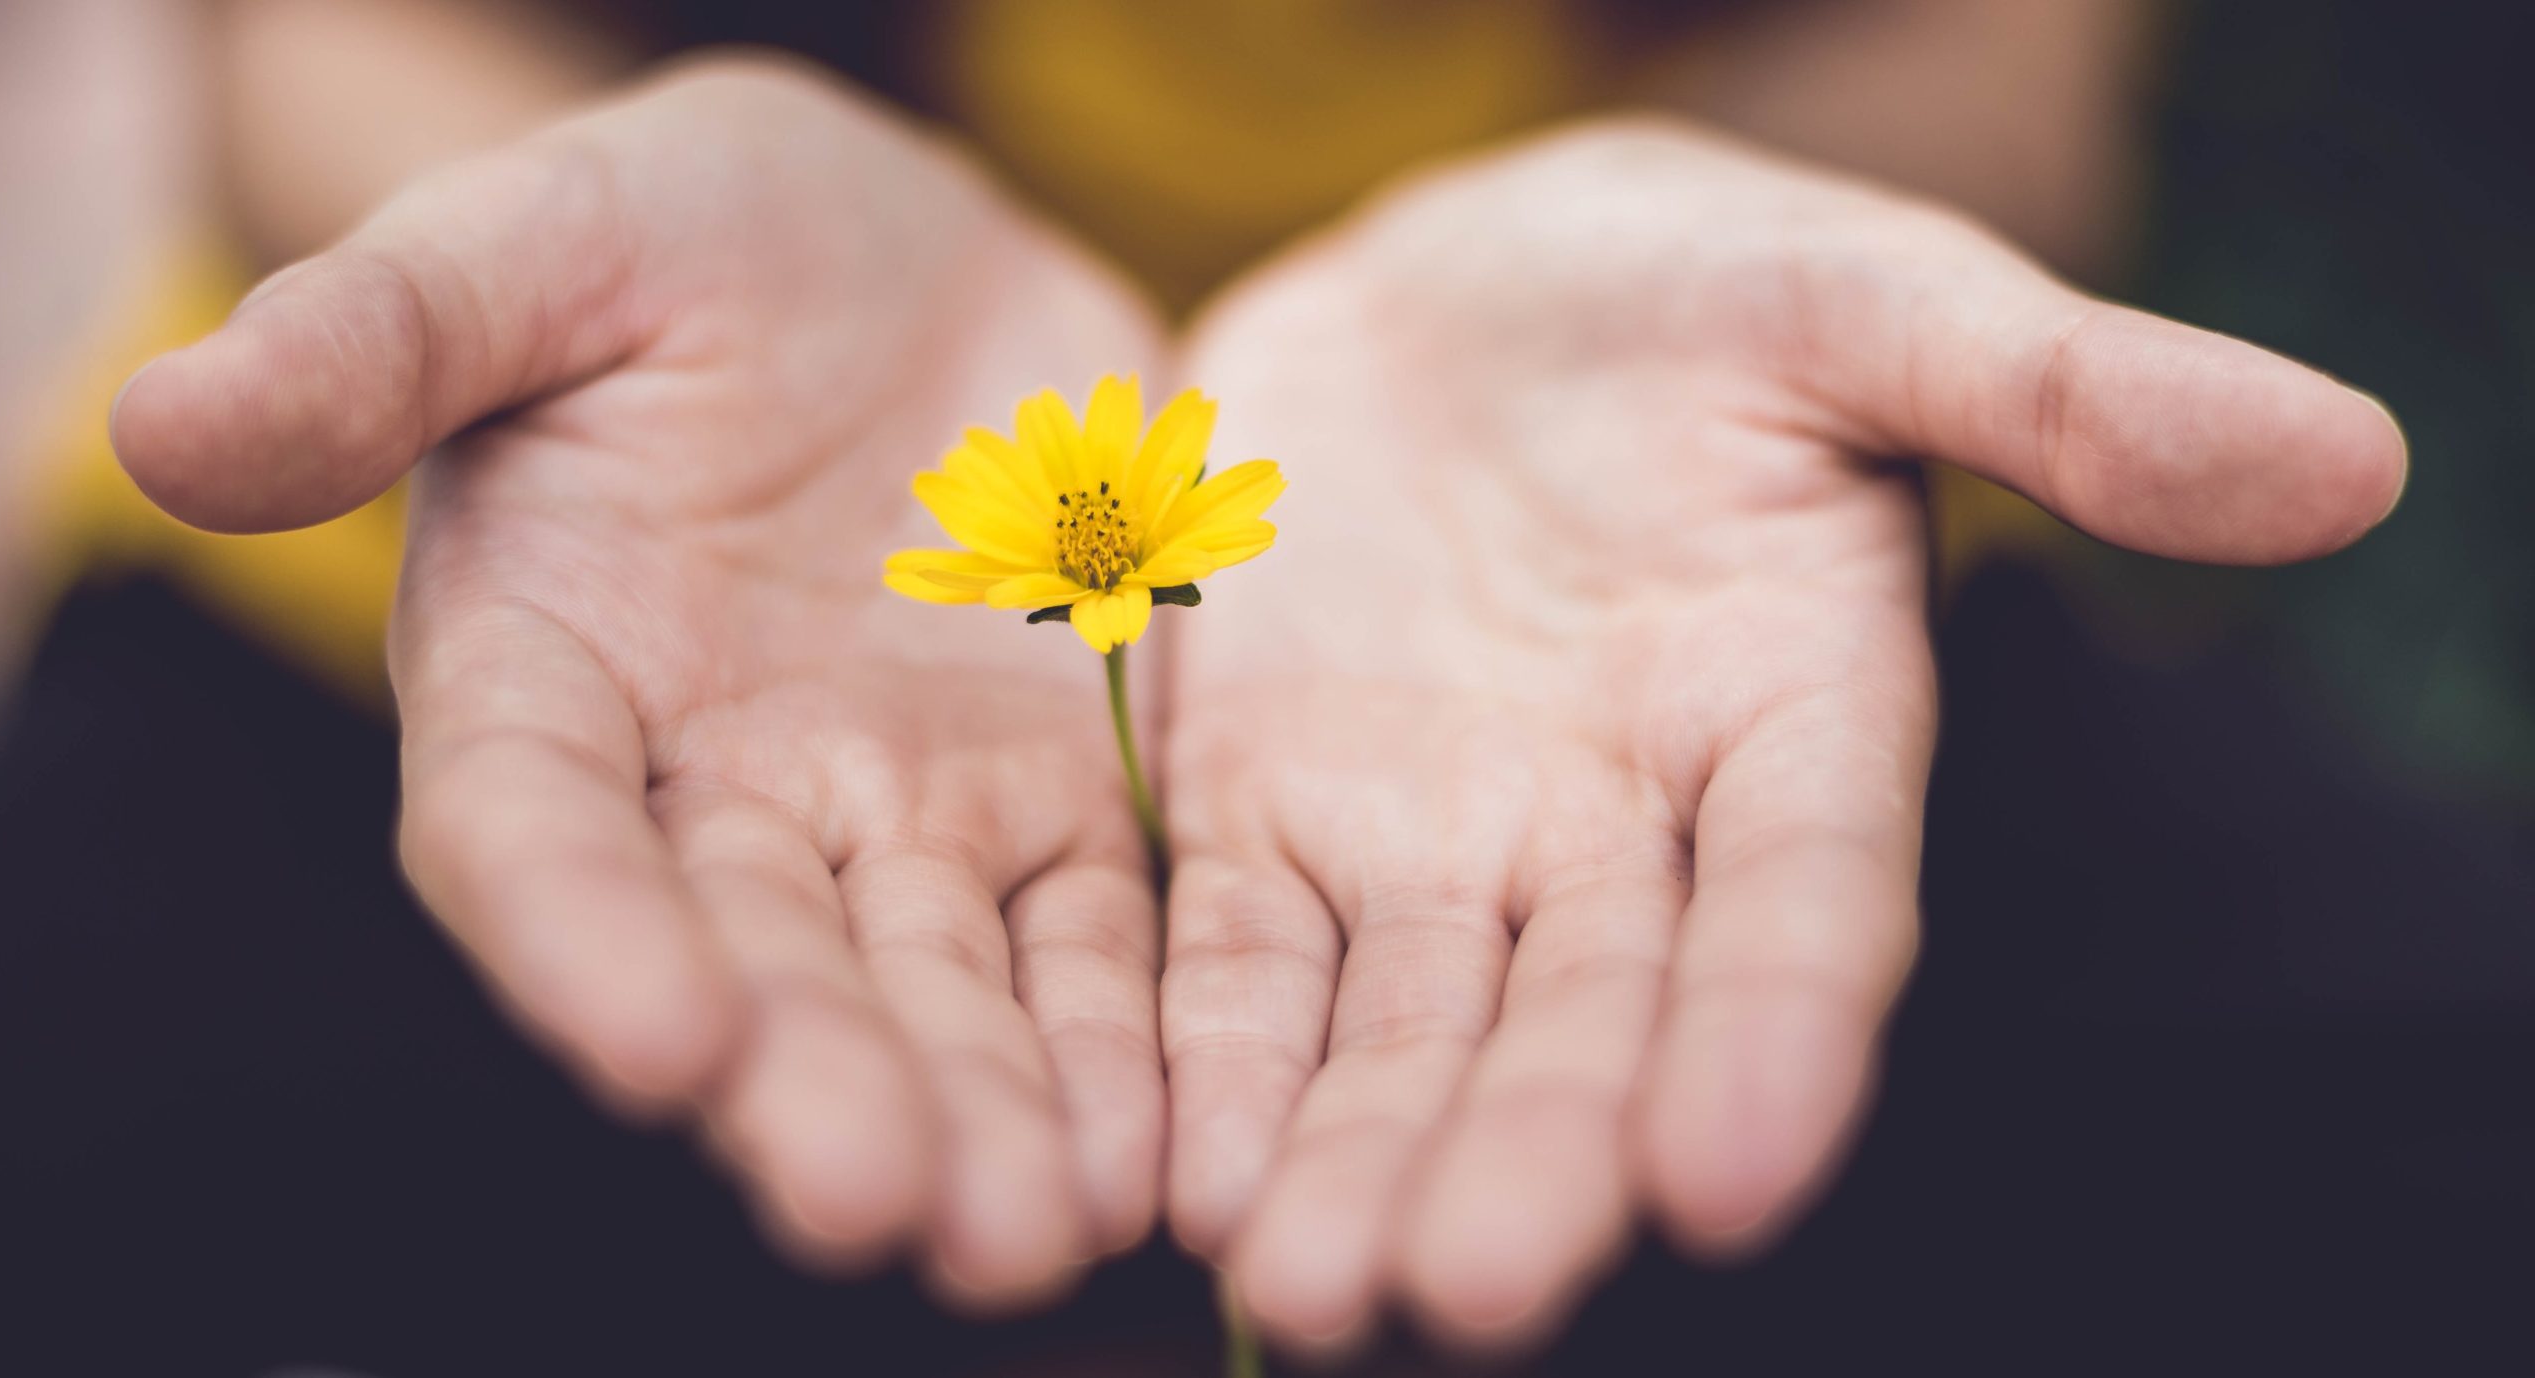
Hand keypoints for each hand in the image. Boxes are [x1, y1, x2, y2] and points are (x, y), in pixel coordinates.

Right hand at [112, 59, 1168, 1306]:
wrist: (902, 254)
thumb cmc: (685, 233)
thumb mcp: (544, 238)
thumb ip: (385, 333)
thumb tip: (162, 421)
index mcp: (547, 667)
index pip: (534, 827)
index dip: (583, 938)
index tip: (659, 1044)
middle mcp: (711, 784)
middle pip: (752, 959)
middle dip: (813, 1085)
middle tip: (881, 1205)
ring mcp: (894, 808)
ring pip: (933, 984)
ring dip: (981, 1112)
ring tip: (1032, 1229)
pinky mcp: (1053, 797)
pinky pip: (1091, 935)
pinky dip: (1121, 1040)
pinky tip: (1157, 1149)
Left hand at [1158, 120, 2404, 1352]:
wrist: (1454, 290)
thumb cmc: (1691, 287)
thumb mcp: (1864, 298)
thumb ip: (2063, 388)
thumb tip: (2344, 456)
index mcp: (1796, 717)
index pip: (1808, 901)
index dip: (1778, 1032)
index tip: (1732, 1174)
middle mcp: (1623, 827)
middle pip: (1588, 1016)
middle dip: (1534, 1153)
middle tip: (1469, 1291)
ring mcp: (1438, 837)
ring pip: (1406, 1028)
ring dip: (1358, 1157)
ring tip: (1305, 1286)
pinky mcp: (1272, 813)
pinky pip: (1239, 958)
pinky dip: (1215, 1061)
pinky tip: (1182, 1175)